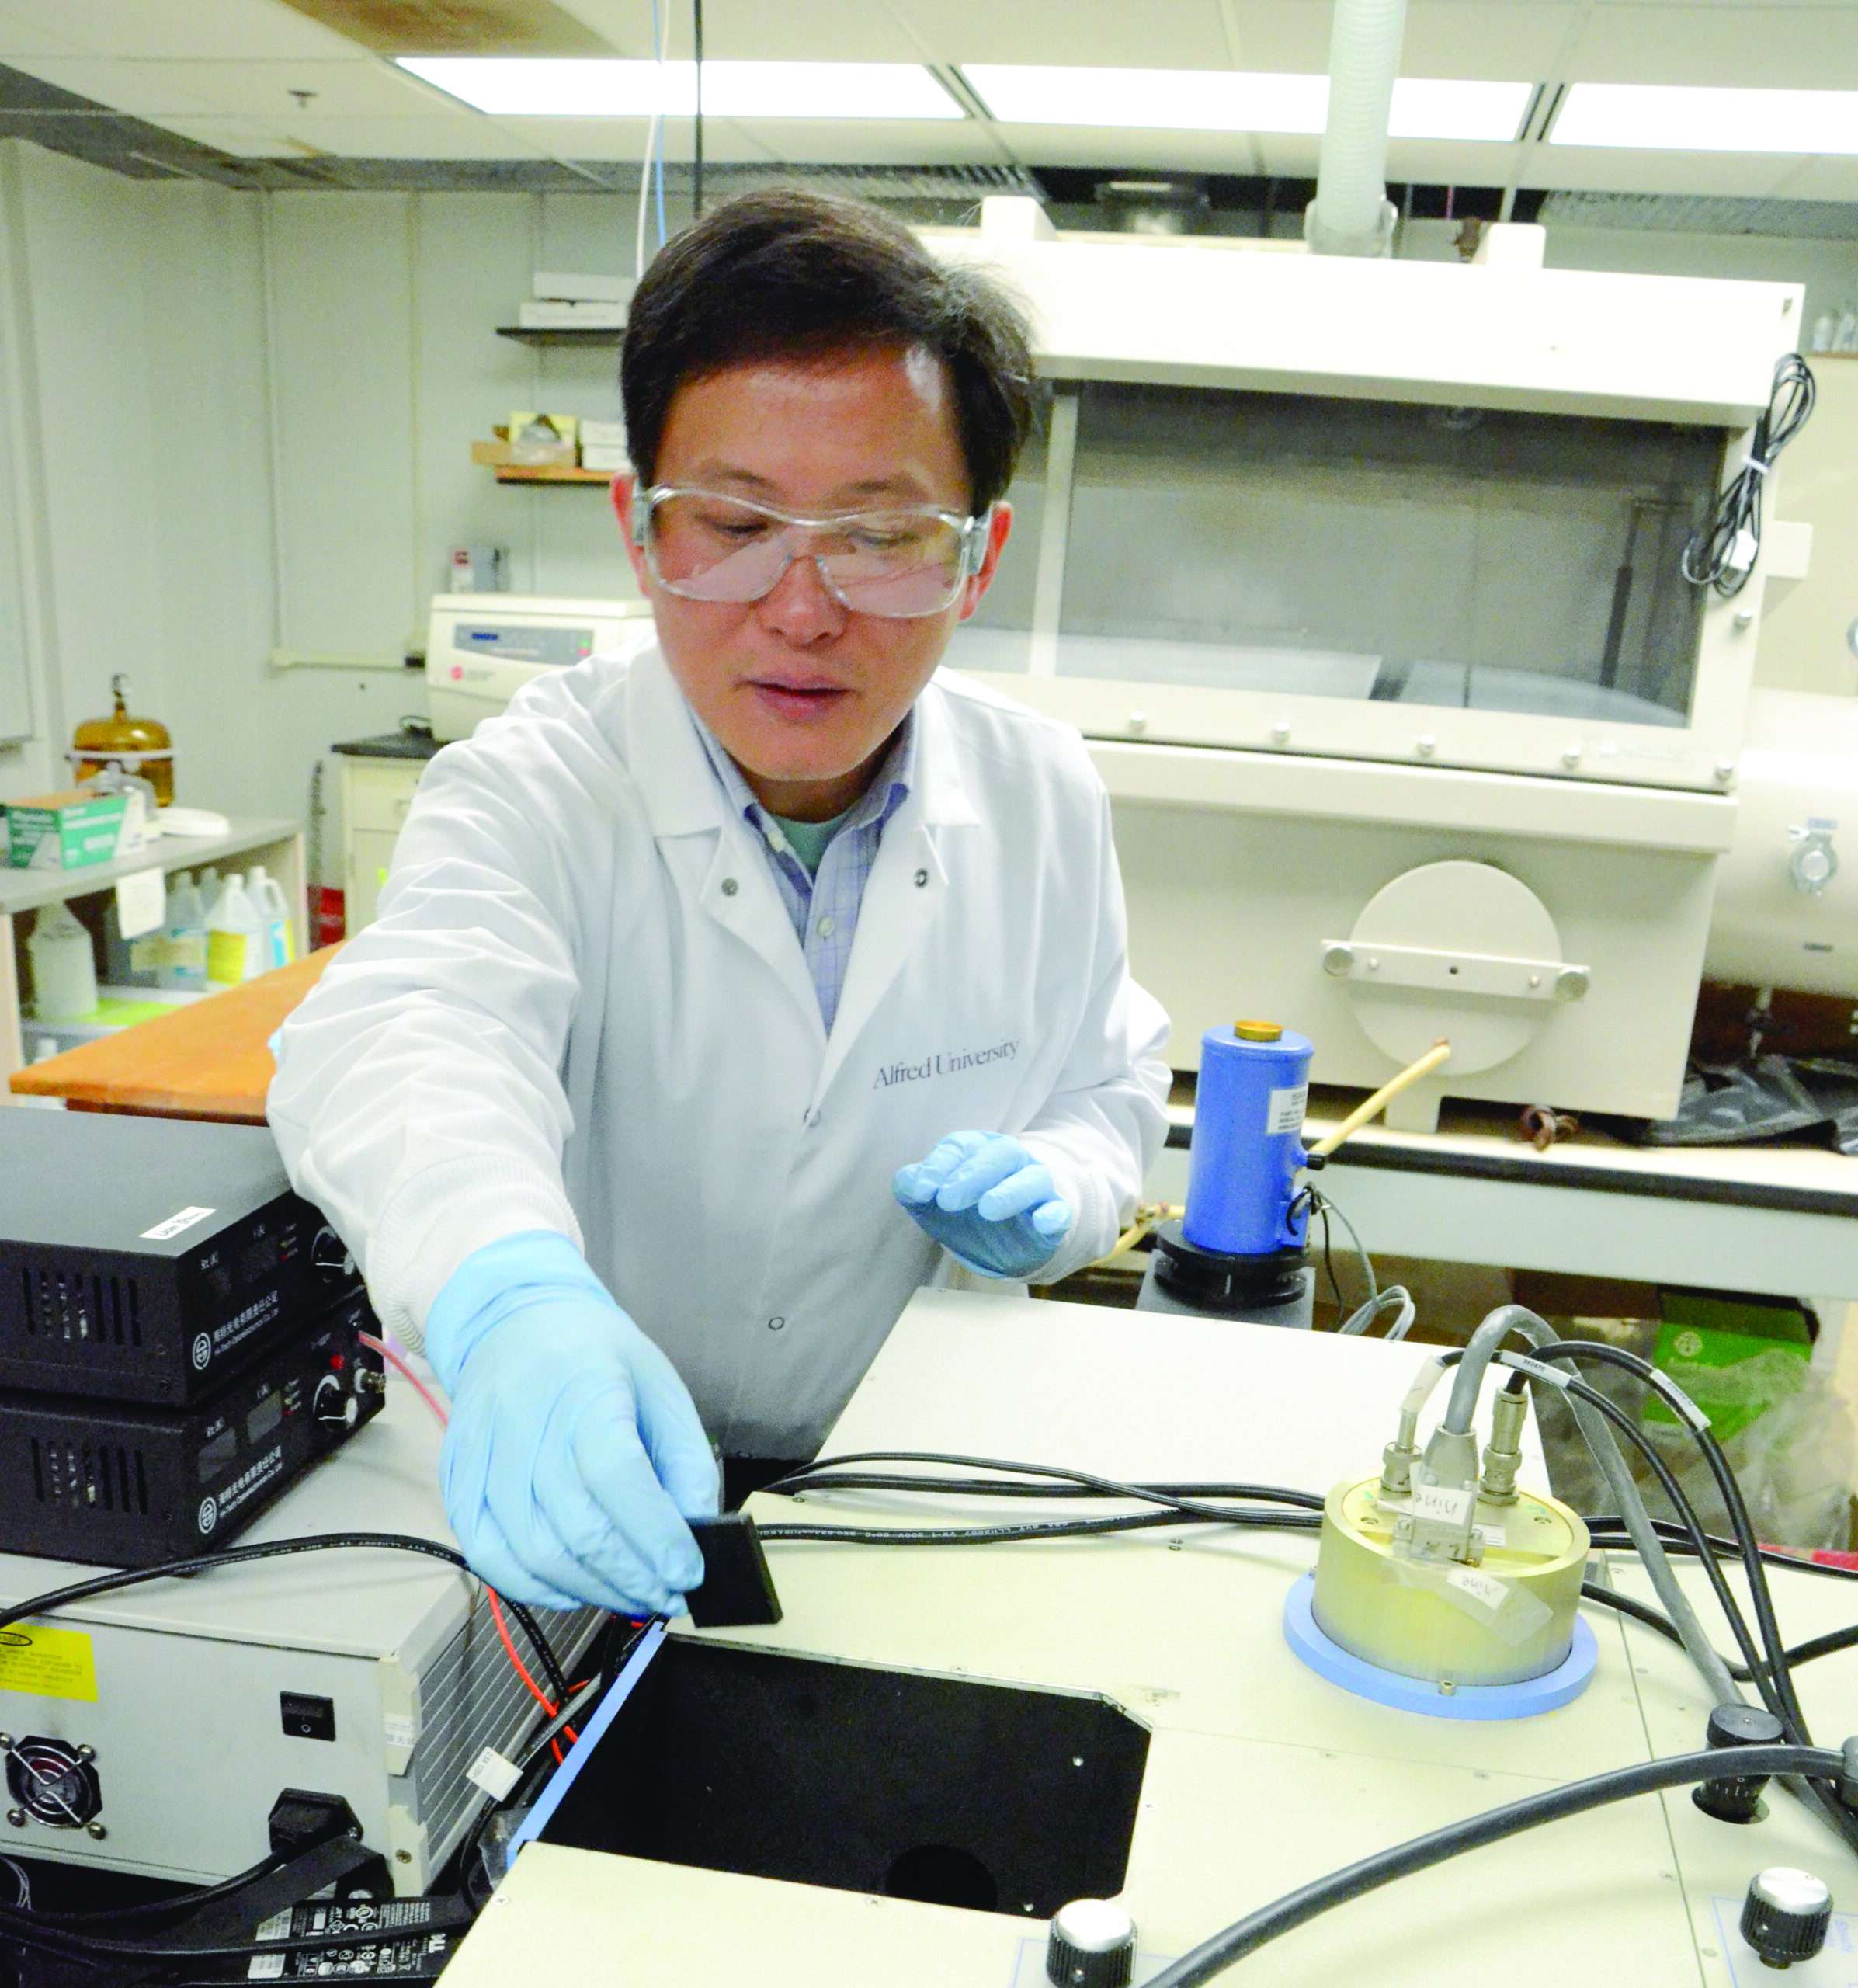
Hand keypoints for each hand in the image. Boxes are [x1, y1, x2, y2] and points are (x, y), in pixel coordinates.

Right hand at [423, 1231, 718, 1615]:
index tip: (689, 1573)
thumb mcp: (660, 1387)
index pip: (618, 1477)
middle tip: (667, 1596)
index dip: (656, 1536)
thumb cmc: (596, 1355)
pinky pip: (488, 1556)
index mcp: (583, 1388)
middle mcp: (525, 1423)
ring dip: (591, 1590)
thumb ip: (685, 1460)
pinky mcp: (457, 1481)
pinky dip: (533, 1587)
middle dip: (632, 1577)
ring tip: (631, 1596)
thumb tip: (696, 1531)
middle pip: (578, 1526)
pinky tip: (573, 1588)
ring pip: (534, 1552)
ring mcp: (483, 1455)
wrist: (514, 1321)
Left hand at [892, 1130, 1072, 1279]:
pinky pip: (1058, 1210)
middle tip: (948, 1199)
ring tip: (988, 1209)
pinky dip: (1052, 1215)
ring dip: (1010, 1192)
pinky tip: (1042, 1224)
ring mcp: (1034, 1185)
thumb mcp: (931, 1202)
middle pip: (999, 1155)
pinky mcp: (1053, 1213)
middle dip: (973, 1175)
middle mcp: (1010, 1161)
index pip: (960, 1146)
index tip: (920, 1192)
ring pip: (1031, 1179)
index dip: (939, 1166)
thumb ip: (914, 1188)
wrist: (1001, 1241)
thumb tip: (908, 1183)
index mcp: (977, 1149)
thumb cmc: (964, 1210)